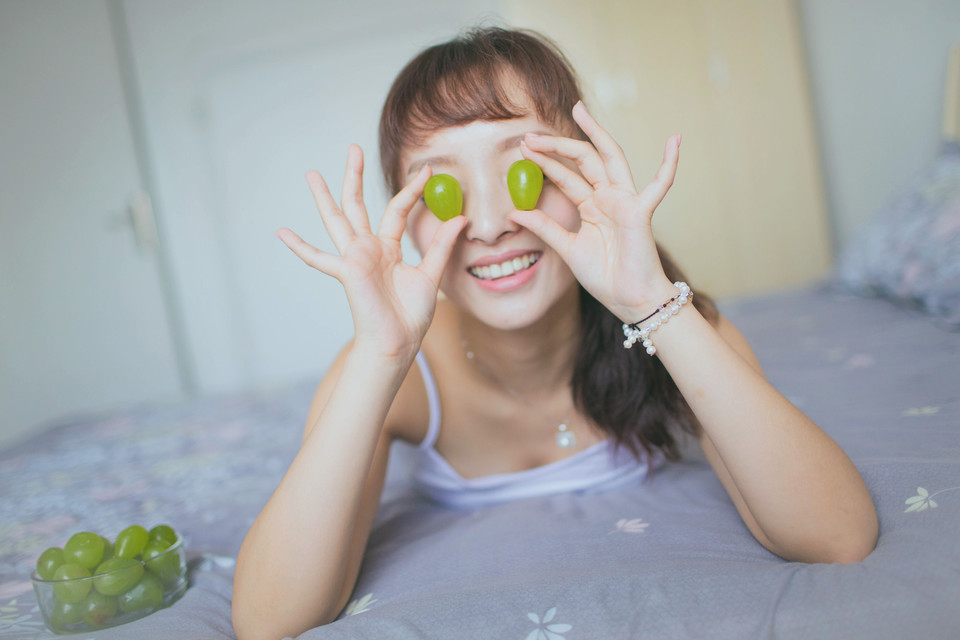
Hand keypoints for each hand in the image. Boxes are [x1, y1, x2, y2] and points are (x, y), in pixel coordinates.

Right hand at [276, 145, 465, 361]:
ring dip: (325, 197)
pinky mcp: (347, 271)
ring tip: (312, 174)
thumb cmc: (411, 315)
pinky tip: (282, 233)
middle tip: (352, 147)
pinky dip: (300, 247)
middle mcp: (368, 249)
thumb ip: (441, 246)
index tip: (427, 171)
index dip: (412, 191)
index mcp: (388, 248)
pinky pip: (319, 258)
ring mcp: (354, 259)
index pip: (397, 210)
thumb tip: (459, 218)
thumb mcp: (431, 276)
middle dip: (355, 176)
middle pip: (358, 205)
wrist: (399, 342)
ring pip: (338, 220)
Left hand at [509, 101, 679, 322]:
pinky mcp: (641, 212)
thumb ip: (544, 228)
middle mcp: (608, 197)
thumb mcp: (567, 249)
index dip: (546, 160)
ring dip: (595, 134)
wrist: (628, 300)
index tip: (523, 148)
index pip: (566, 175)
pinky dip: (670, 164)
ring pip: (610, 159)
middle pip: (583, 159)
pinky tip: (675, 140)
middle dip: (558, 145)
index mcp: (592, 205)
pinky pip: (659, 186)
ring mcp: (626, 201)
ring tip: (578, 111)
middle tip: (530, 134)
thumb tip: (514, 212)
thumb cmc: (604, 276)